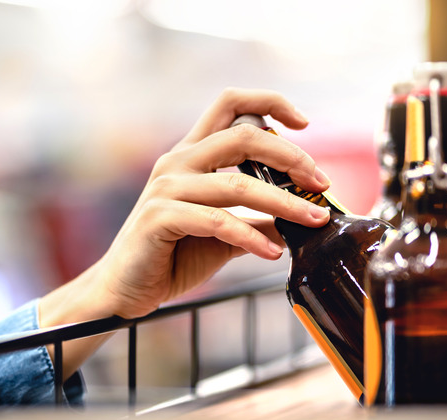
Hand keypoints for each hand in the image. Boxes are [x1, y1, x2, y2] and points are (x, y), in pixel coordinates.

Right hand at [40, 87, 330, 341]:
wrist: (127, 288)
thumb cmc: (174, 255)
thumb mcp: (226, 232)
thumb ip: (259, 219)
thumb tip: (304, 217)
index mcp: (192, 154)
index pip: (230, 105)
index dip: (269, 103)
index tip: (303, 123)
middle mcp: (178, 161)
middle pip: (243, 135)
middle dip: (291, 156)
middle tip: (320, 182)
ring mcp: (167, 187)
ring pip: (237, 184)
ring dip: (284, 203)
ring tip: (313, 220)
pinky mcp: (160, 217)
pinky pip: (218, 222)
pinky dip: (251, 237)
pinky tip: (272, 252)